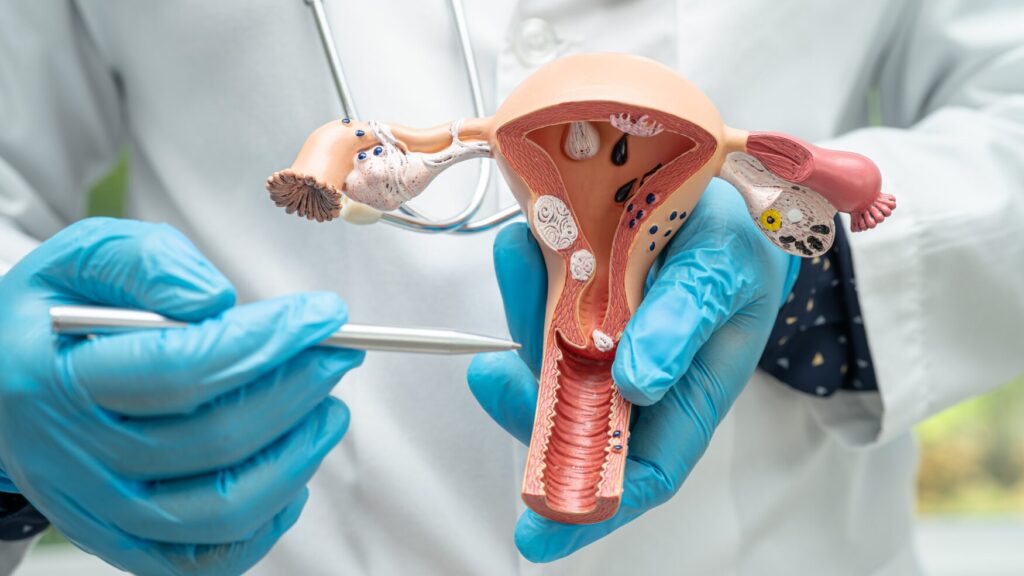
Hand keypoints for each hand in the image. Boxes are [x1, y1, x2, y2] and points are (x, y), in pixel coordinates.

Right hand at [0, 218, 363, 574]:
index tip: (325, 315)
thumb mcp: (81, 259)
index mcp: (53, 380)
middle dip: (296, 392)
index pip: (183, 368)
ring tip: (328, 411)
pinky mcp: (120, 542)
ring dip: (295, 458)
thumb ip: (146, 262)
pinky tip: (292, 474)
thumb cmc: (54, 319)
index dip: (269, 341)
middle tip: (337, 356)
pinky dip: (265, 523)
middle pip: (214, 439)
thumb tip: (216, 301)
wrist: (0, 388)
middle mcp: (72, 457)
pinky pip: (205, 558)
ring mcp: (96, 511)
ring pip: (220, 509)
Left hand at [468, 179, 799, 561]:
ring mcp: (600, 333)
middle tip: (493, 376)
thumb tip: (638, 382)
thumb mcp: (725, 271)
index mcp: (687, 392)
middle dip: (529, 400)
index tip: (540, 528)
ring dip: (523, 314)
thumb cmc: (743, 238)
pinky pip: (535, 293)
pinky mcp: (572, 292)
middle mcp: (637, 373)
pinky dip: (524, 270)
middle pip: (571, 416)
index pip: (640, 470)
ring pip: (543, 352)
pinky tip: (527, 241)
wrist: (722, 180)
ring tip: (522, 259)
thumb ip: (684, 323)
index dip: (592, 506)